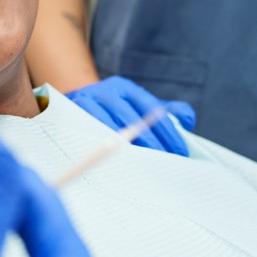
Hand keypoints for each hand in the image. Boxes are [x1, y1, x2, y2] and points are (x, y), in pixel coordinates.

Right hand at [67, 76, 194, 155]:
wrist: (68, 108)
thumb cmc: (112, 114)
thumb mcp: (138, 108)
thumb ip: (166, 112)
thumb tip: (188, 120)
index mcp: (124, 88)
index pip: (151, 108)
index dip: (168, 131)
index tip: (181, 151)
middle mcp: (105, 92)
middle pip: (133, 119)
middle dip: (153, 144)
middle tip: (167, 164)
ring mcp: (87, 103)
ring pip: (112, 129)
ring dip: (131, 150)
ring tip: (148, 168)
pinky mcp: (73, 117)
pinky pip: (93, 136)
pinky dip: (108, 150)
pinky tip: (121, 165)